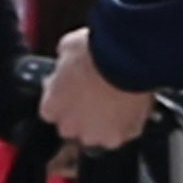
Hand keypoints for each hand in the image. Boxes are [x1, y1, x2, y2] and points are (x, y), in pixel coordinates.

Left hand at [40, 29, 153, 148]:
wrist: (126, 58)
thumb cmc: (96, 52)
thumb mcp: (68, 47)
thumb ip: (63, 63)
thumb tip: (67, 60)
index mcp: (51, 108)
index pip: (51, 109)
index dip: (63, 97)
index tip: (72, 87)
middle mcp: (71, 127)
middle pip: (74, 125)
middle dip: (83, 112)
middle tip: (96, 91)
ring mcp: (98, 134)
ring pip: (100, 131)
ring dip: (105, 119)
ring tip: (116, 97)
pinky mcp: (123, 135)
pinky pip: (125, 130)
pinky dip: (128, 120)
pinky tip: (131, 102)